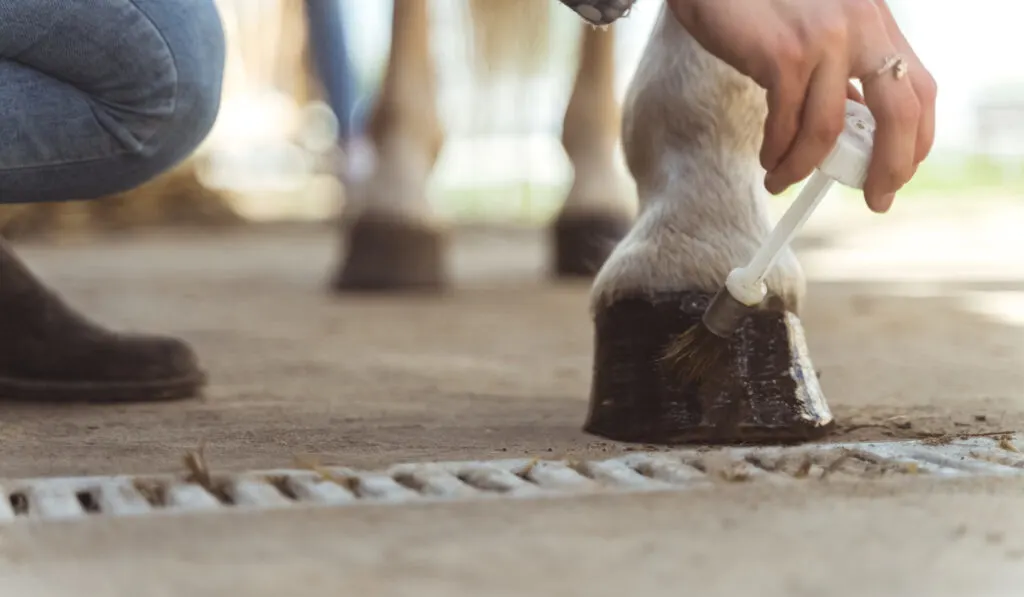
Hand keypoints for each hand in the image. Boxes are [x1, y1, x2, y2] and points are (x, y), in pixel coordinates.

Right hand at [667, 0, 936, 212]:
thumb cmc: (756, 5)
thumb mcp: (814, 31)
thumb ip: (835, 71)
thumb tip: (844, 128)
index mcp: (874, 21)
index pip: (919, 88)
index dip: (916, 139)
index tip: (898, 173)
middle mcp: (859, 26)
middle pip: (899, 112)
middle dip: (890, 167)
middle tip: (877, 198)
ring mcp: (823, 40)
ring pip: (829, 129)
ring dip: (805, 168)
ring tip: (783, 181)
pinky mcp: (783, 54)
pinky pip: (786, 125)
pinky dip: (776, 153)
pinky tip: (767, 160)